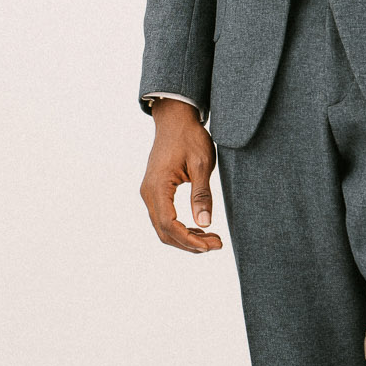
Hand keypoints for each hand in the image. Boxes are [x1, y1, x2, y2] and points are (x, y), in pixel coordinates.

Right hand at [140, 99, 223, 251]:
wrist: (175, 120)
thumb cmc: (190, 137)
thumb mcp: (202, 164)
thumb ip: (202, 194)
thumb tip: (204, 223)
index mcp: (158, 186)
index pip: (168, 224)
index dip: (189, 240)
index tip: (210, 245)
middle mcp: (148, 192)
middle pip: (164, 232)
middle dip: (189, 243)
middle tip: (216, 244)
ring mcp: (149, 192)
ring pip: (163, 228)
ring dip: (186, 238)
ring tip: (211, 239)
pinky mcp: (155, 191)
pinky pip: (164, 217)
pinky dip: (180, 228)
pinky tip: (199, 229)